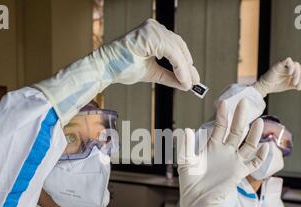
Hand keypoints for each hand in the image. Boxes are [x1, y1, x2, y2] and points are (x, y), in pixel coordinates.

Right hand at [35, 19, 198, 125]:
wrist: (106, 68)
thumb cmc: (124, 68)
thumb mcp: (153, 73)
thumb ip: (170, 76)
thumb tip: (186, 84)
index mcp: (154, 34)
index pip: (176, 48)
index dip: (186, 64)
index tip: (192, 79)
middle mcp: (154, 28)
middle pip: (179, 47)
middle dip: (188, 67)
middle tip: (194, 83)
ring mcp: (152, 29)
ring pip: (177, 50)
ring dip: (185, 69)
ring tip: (188, 84)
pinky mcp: (150, 35)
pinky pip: (172, 52)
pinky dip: (179, 67)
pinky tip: (183, 79)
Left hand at [177, 99, 268, 206]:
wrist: (196, 201)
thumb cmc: (190, 182)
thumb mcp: (186, 161)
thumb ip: (186, 146)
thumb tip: (186, 130)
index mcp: (212, 146)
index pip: (220, 127)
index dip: (222, 115)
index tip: (224, 102)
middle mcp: (225, 152)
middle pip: (236, 132)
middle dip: (240, 118)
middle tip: (245, 103)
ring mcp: (233, 162)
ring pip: (247, 145)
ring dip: (253, 135)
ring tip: (258, 122)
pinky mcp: (238, 174)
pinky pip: (253, 164)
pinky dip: (260, 157)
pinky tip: (265, 147)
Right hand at [253, 57, 300, 96]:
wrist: (265, 87)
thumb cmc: (276, 86)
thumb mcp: (290, 86)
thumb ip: (299, 85)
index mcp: (294, 71)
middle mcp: (290, 67)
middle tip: (299, 87)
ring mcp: (285, 65)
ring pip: (297, 65)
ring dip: (298, 75)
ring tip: (294, 84)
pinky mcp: (279, 64)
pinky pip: (288, 61)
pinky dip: (291, 66)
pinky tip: (290, 74)